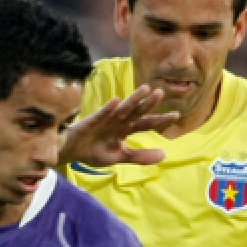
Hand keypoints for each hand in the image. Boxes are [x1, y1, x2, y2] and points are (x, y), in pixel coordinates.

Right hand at [60, 85, 178, 167]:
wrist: (71, 152)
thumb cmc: (94, 152)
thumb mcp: (120, 157)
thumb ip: (140, 156)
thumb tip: (165, 155)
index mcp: (126, 129)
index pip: (146, 123)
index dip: (160, 120)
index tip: (176, 115)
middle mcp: (118, 121)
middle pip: (137, 112)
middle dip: (148, 104)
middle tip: (161, 93)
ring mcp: (105, 119)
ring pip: (122, 109)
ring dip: (133, 99)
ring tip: (145, 89)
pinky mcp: (91, 121)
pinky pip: (101, 114)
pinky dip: (109, 108)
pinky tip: (117, 101)